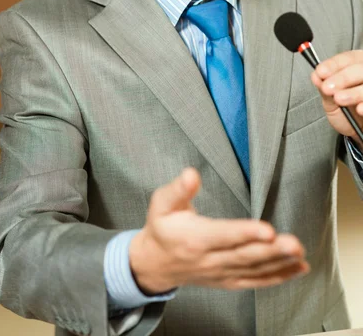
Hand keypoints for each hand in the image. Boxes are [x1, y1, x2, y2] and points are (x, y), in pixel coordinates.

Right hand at [129, 168, 308, 294]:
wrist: (155, 264)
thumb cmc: (162, 228)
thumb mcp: (161, 204)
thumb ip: (178, 189)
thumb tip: (191, 174)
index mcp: (194, 239)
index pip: (224, 236)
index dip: (246, 233)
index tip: (267, 230)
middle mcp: (210, 259)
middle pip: (245, 255)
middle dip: (272, 250)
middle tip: (294, 243)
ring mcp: (221, 273)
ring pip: (254, 270)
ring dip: (280, 262)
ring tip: (300, 253)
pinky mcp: (229, 280)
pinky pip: (256, 281)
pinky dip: (279, 276)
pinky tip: (297, 267)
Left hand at [311, 50, 362, 149]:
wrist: (357, 130)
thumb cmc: (346, 110)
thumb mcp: (330, 99)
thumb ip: (324, 87)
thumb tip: (316, 76)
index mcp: (356, 66)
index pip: (347, 59)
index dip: (333, 65)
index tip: (320, 72)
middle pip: (359, 69)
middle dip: (342, 78)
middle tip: (328, 88)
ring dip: (353, 92)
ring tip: (339, 99)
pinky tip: (359, 108)